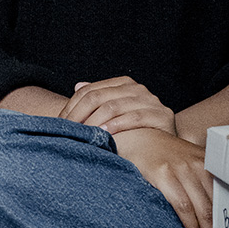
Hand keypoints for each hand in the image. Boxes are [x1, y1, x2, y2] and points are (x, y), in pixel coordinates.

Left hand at [59, 76, 176, 136]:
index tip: (60, 123)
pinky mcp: (162, 115)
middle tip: (68, 130)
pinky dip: (117, 125)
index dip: (72, 107)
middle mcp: (138, 89)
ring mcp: (151, 101)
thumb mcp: (115, 113)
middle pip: (99, 97)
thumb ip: (98, 99)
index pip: (90, 91)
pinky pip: (135, 117)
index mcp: (123, 84)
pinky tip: (105, 134)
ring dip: (95, 121)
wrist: (168, 144)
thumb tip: (77, 85)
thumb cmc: (136, 130)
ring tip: (84, 133)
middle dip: (79, 114)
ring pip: (114, 106)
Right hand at [112, 127, 213, 227]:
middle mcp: (198, 165)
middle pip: (215, 207)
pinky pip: (182, 205)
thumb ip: (204, 184)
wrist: (138, 138)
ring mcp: (180, 169)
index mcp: (208, 164)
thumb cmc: (165, 156)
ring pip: (202, 209)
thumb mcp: (189, 163)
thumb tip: (219, 218)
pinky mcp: (163, 174)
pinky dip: (189, 223)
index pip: (226, 198)